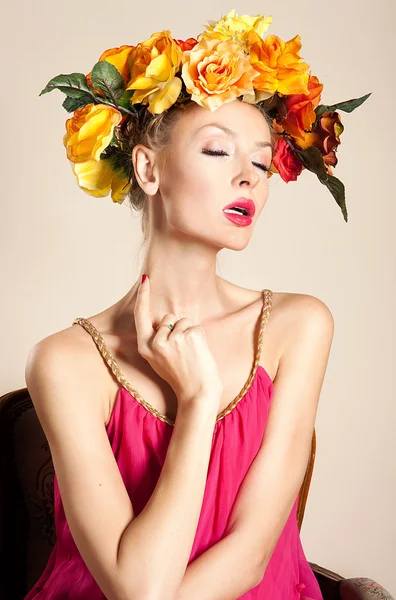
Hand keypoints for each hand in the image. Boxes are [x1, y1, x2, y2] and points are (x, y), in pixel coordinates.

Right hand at [134, 275, 222, 410]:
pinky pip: (196, 326)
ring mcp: (173, 339)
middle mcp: (156, 342)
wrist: (197, 394)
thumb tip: (166, 318)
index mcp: (145, 347)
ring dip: (190, 332)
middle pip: (168, 317)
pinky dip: (200, 337)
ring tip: (190, 354)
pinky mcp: (189, 336)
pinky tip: (199, 354)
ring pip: (184, 320)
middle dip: (177, 327)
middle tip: (182, 352)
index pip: (141, 315)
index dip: (143, 296)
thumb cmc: (180, 376)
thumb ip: (158, 339)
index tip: (145, 278)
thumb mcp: (159, 358)